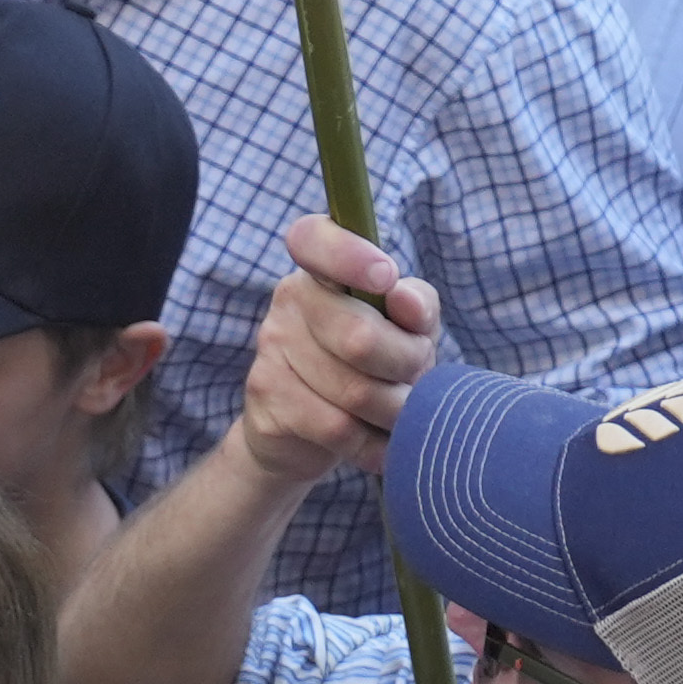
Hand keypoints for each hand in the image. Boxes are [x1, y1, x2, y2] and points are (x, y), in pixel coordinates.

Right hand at [226, 215, 436, 487]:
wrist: (305, 436)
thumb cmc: (368, 368)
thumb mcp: (405, 330)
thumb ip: (416, 306)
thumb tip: (405, 302)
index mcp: (321, 271)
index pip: (311, 237)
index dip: (348, 254)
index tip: (385, 277)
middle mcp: (289, 301)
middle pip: (359, 336)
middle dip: (406, 367)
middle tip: (413, 379)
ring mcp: (271, 349)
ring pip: (352, 389)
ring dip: (392, 410)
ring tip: (398, 414)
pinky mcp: (266, 399)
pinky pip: (335, 426)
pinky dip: (370, 443)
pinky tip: (380, 445)